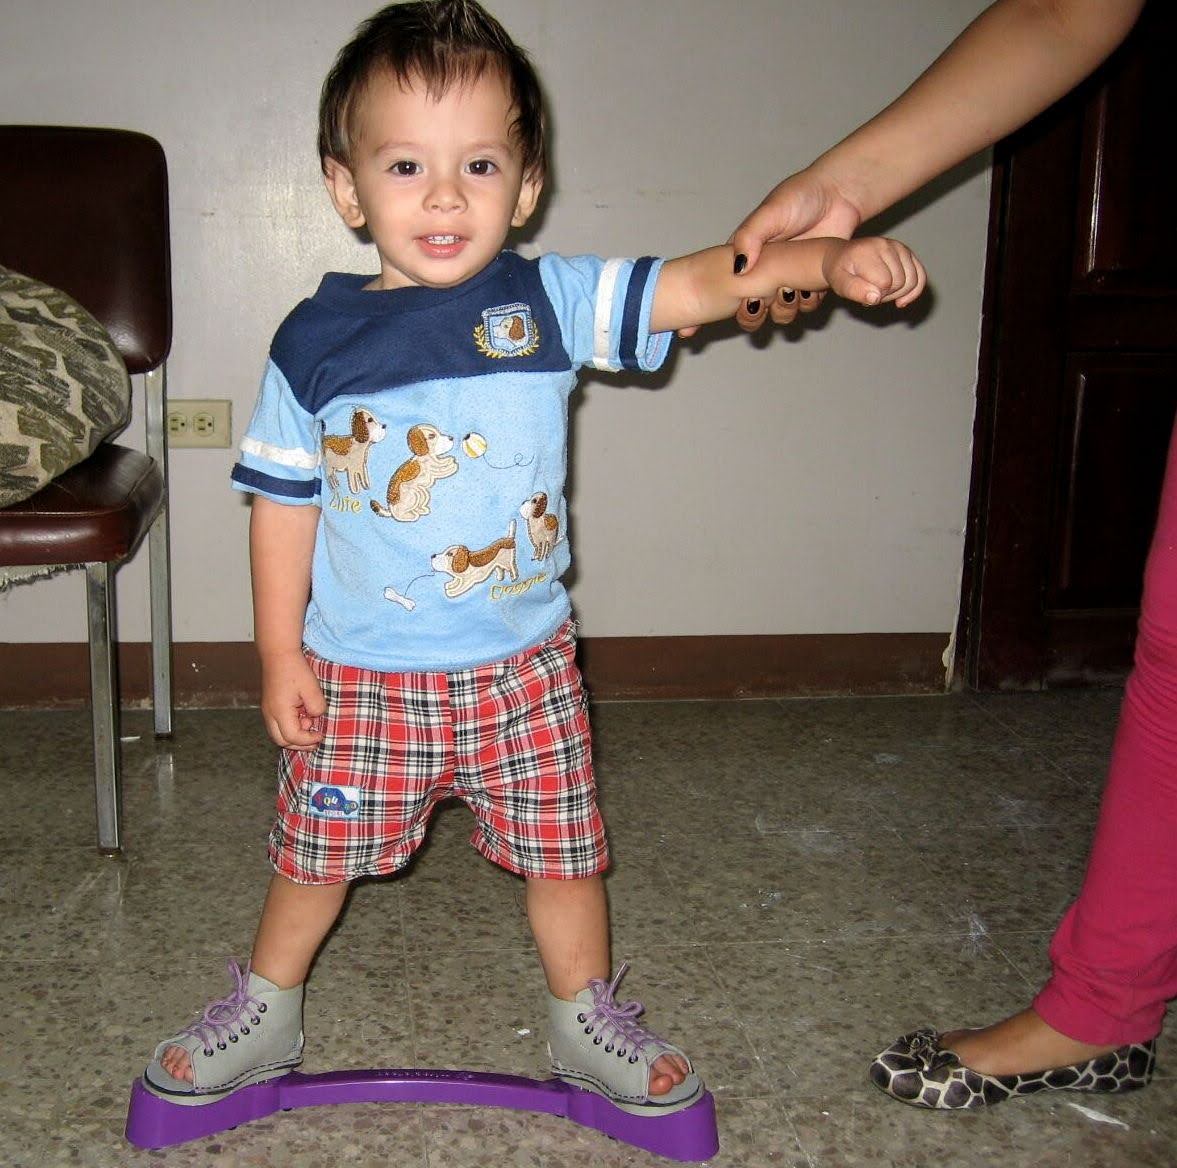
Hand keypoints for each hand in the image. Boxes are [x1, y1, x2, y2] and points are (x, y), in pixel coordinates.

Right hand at [259, 648, 326, 750]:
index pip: (292, 737)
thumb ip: (317, 707)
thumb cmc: (295, 669)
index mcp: (279, 712)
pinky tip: (303, 717)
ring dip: (294, 736)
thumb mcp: (312, 689)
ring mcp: (268, 711)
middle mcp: (269, 714)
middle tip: (316, 738)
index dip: (308, 740)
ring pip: (278, 734)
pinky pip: (278, 725)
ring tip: (310, 723)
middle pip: (281, 741)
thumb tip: (316, 717)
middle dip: (299, 744)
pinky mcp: (270, 706)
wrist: (279, 654)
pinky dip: (290, 727)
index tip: (321, 734)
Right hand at [681, 168, 862, 335]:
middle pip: (750, 308)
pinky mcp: (812, 283)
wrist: (839, 194)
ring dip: (782, 309)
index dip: (713, 307)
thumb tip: (736, 270)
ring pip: (778, 312)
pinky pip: (806, 305)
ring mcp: (789, 279)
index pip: (724, 286)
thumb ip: (749, 237)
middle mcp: (766, 272)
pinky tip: (810, 288)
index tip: (700, 324)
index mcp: (747, 256)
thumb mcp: (769, 213)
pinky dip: (807, 302)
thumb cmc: (800, 197)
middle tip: (761, 303)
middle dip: (752, 314)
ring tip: (791, 291)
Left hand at [821, 237, 926, 307]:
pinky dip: (915, 291)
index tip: (863, 293)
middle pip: (901, 283)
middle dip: (887, 295)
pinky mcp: (906, 252)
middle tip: (870, 292)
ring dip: (898, 294)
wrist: (840, 256)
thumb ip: (854, 291)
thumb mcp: (839, 284)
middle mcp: (886, 245)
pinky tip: (902, 301)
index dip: (876, 296)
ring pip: (913, 281)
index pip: (885, 284)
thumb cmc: (840, 272)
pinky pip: (921, 276)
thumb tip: (876, 298)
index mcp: (868, 252)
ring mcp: (899, 247)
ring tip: (880, 291)